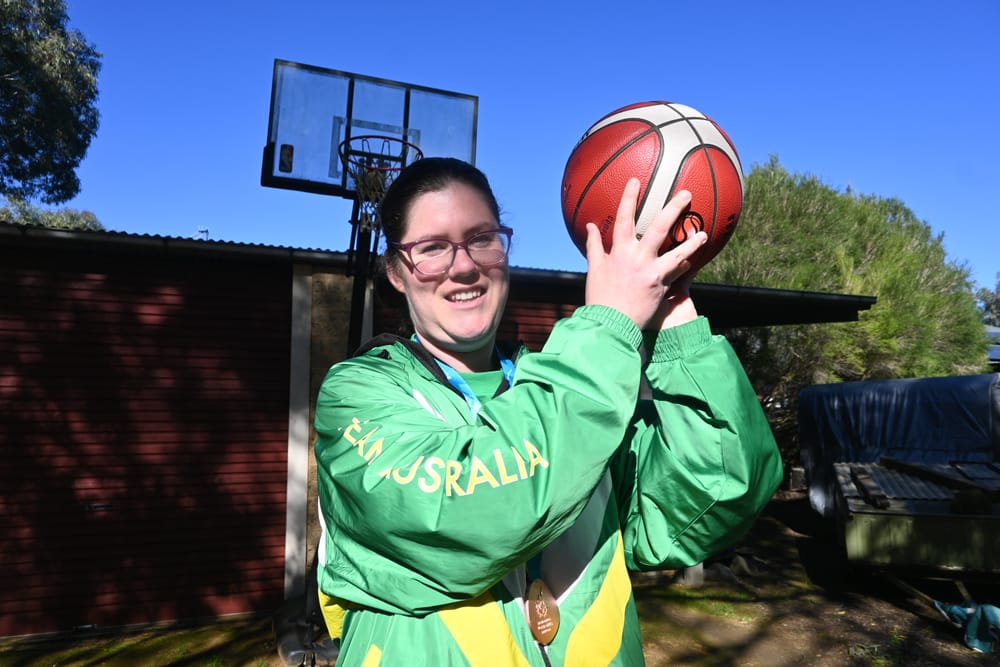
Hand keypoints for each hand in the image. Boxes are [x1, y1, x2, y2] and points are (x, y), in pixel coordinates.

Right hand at [584, 178, 706, 329]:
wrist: (610, 325)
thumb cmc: (600, 298)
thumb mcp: (594, 269)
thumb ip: (594, 246)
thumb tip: (589, 226)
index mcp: (619, 252)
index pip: (624, 218)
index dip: (629, 198)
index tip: (636, 180)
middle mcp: (637, 259)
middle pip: (658, 228)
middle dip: (673, 209)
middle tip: (686, 194)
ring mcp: (652, 273)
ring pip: (677, 252)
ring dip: (692, 242)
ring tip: (703, 233)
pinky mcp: (662, 288)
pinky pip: (677, 273)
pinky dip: (684, 266)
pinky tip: (692, 261)